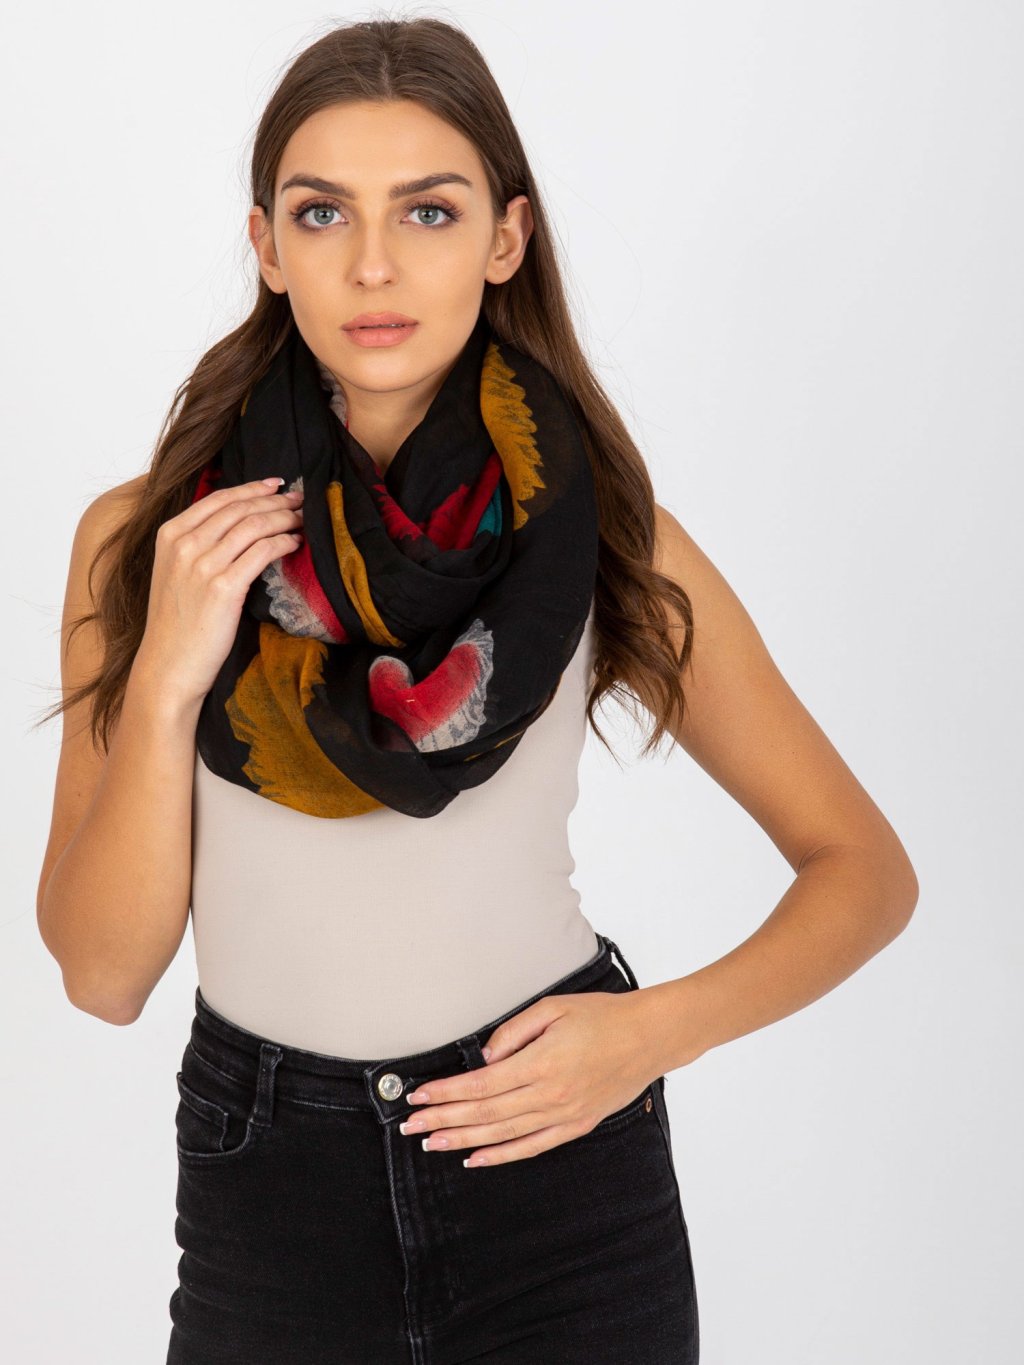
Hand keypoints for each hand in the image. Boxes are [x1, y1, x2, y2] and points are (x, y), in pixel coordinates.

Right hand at [133, 476, 304, 706]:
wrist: (169, 665)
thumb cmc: (176, 624)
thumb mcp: (175, 573)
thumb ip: (197, 545)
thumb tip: (236, 523)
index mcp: (169, 535)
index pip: (218, 498)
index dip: (251, 488)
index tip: (275, 484)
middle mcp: (184, 544)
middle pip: (239, 508)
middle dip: (274, 499)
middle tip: (300, 498)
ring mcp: (202, 565)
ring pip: (253, 526)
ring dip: (284, 518)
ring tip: (303, 518)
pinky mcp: (223, 587)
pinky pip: (262, 552)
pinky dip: (283, 543)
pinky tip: (295, 543)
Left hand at [398, 989, 657, 1166]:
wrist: (650, 1037)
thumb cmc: (603, 1016)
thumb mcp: (554, 1009)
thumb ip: (513, 1032)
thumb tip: (485, 1056)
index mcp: (541, 1064)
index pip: (481, 1084)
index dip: (446, 1093)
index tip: (418, 1096)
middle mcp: (549, 1096)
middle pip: (485, 1114)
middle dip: (443, 1120)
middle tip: (411, 1125)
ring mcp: (563, 1115)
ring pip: (503, 1135)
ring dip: (463, 1140)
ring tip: (432, 1143)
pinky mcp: (576, 1125)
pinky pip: (532, 1147)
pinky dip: (501, 1156)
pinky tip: (476, 1158)